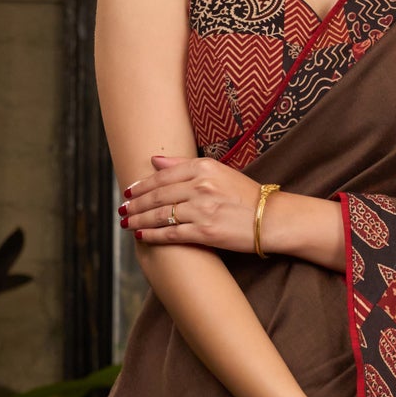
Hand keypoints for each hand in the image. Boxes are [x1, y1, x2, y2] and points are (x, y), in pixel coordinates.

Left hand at [122, 154, 256, 250]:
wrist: (273, 219)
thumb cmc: (248, 197)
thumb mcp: (220, 172)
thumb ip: (185, 166)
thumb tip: (154, 160)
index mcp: (204, 167)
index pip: (163, 175)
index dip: (142, 185)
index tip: (129, 191)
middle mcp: (201, 186)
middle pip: (158, 195)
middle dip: (136, 203)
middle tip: (122, 209)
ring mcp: (203, 210)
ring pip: (160, 214)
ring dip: (139, 219)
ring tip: (126, 222)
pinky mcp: (205, 233)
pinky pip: (171, 233)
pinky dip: (153, 235)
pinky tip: (141, 236)